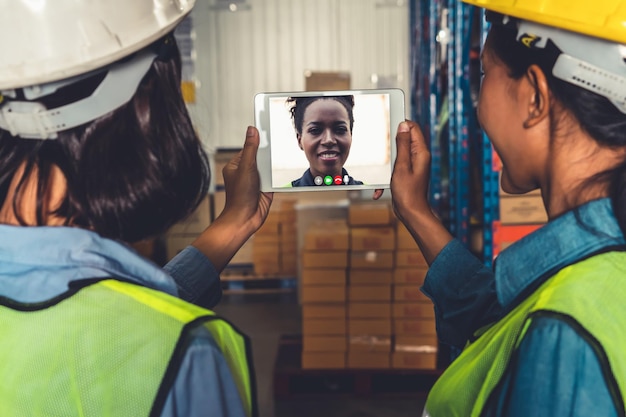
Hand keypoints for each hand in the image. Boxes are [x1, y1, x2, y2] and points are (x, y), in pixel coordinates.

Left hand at [192, 126, 272, 271]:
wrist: (245, 219)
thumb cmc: (239, 196)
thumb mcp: (246, 167)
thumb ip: (251, 149)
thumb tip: (252, 130)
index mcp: (236, 165)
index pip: (249, 147)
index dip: (258, 140)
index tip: (266, 127)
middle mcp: (246, 172)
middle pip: (260, 156)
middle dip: (268, 153)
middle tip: (277, 142)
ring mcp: (256, 180)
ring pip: (268, 167)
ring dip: (273, 166)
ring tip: (281, 156)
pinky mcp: (265, 188)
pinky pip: (274, 178)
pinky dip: (278, 176)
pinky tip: (283, 171)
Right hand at [385, 120, 451, 264]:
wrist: (410, 213)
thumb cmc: (408, 193)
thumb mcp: (401, 166)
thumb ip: (402, 145)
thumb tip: (403, 125)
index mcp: (421, 153)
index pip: (413, 128)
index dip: (402, 125)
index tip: (390, 125)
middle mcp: (419, 157)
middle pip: (404, 140)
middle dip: (391, 146)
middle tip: (387, 155)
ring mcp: (413, 165)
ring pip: (397, 155)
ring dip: (387, 164)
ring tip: (387, 174)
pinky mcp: (407, 173)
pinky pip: (395, 168)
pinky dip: (387, 176)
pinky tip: (382, 188)